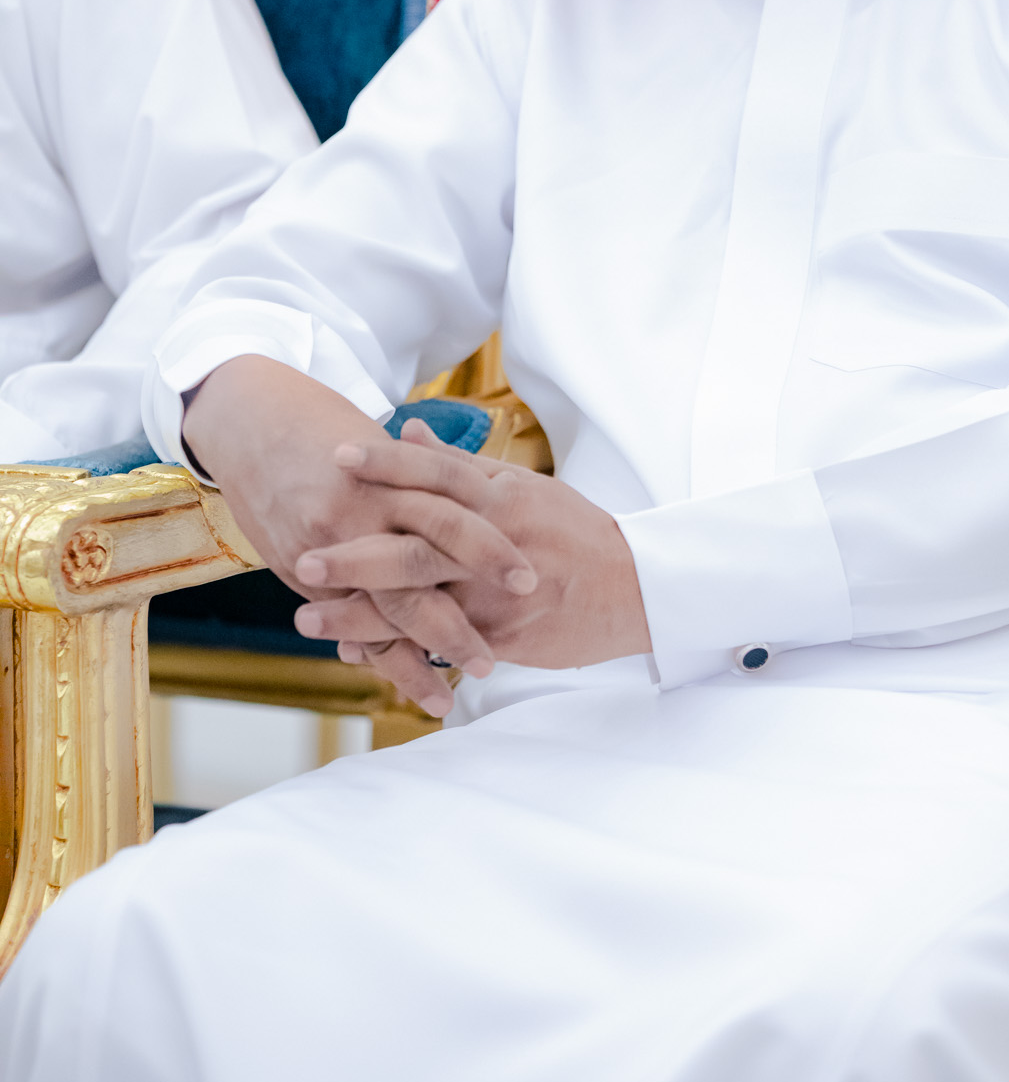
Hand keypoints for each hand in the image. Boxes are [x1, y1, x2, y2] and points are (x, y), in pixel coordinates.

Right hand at [183, 358, 534, 715]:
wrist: (252, 420)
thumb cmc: (331, 428)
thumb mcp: (386, 445)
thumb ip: (430, 481)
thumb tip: (488, 507)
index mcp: (395, 474)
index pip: (453, 518)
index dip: (491, 551)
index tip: (529, 584)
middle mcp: (362, 510)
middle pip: (420, 570)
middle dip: (457, 621)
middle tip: (491, 662)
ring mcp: (327, 542)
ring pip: (378, 609)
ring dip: (412, 656)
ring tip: (445, 700)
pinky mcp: (296, 565)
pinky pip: (342, 618)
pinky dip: (369, 652)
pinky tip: (391, 683)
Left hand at [293, 419, 651, 672]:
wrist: (632, 589)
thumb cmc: (572, 531)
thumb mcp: (523, 486)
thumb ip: (461, 465)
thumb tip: (407, 430)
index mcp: (501, 498)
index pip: (437, 474)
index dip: (388, 464)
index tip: (338, 455)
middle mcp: (495, 543)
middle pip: (419, 544)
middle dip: (358, 553)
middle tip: (302, 558)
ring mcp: (498, 594)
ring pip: (423, 603)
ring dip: (362, 614)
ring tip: (309, 617)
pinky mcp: (503, 637)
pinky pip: (442, 644)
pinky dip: (398, 650)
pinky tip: (357, 652)